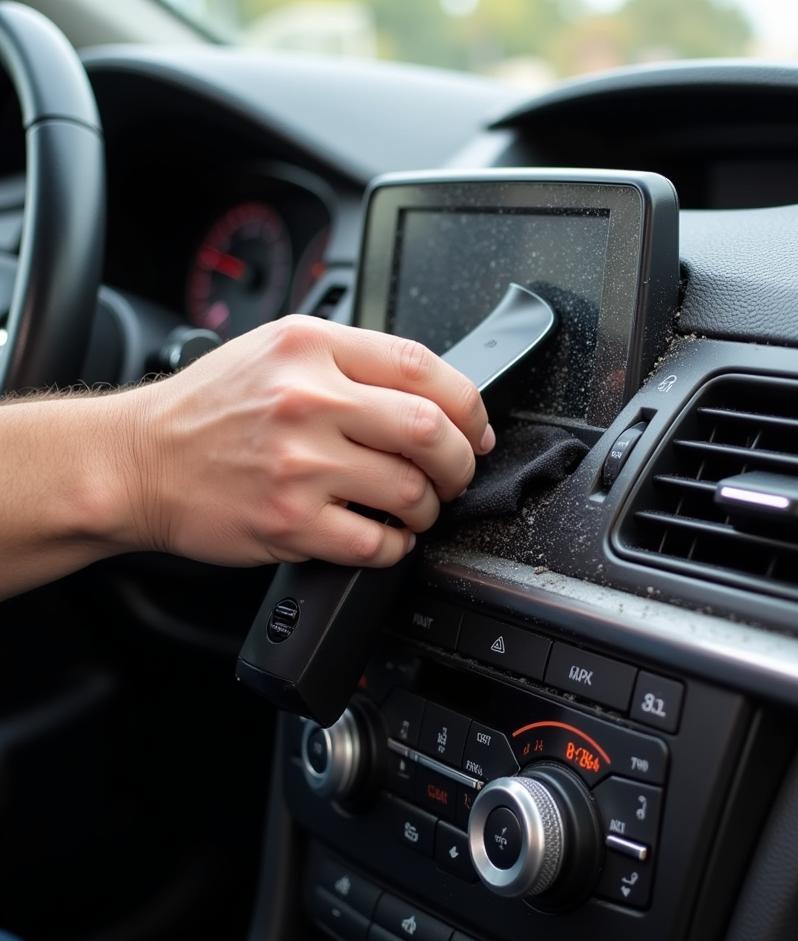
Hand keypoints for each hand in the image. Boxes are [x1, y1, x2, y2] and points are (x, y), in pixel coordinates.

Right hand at [114, 315, 493, 567]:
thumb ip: (348, 362)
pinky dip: (396, 546)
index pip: (423, 366)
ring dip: (428, 509)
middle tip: (455, 474)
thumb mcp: (273, 352)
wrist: (135, 461)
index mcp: (310, 348)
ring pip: (411, 492)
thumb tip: (428, 393)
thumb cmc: (206, 410)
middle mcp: (307, 400)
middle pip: (431, 431)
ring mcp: (299, 464)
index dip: (468, 404)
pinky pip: (377, 543)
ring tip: (415, 508)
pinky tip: (385, 536)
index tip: (474, 428)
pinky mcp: (290, 521)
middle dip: (461, 462)